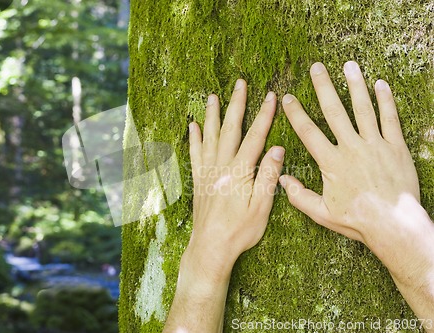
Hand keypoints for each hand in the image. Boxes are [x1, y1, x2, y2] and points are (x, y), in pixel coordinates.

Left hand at [186, 79, 284, 281]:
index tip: (271, 96)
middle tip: (240, 84)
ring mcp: (207, 172)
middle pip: (230, 129)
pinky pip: (194, 153)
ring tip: (213, 96)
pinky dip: (193, 138)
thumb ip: (269, 176)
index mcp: (240, 171)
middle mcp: (221, 166)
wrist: (210, 247)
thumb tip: (277, 148)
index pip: (255, 136)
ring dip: (212, 115)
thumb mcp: (261, 207)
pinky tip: (192, 126)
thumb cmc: (239, 231)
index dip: (264, 115)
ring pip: (209, 136)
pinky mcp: (198, 181)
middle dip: (237, 104)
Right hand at [280, 61, 419, 246]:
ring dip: (355, 85)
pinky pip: (390, 119)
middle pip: (334, 111)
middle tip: (316, 67)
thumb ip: (299, 196)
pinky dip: (386, 100)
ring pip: (363, 109)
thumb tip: (281, 179)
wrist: (395, 225)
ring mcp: (375, 145)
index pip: (308, 132)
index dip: (295, 113)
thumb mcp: (321, 213)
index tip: (287, 98)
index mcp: (331, 163)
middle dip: (323, 87)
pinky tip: (380, 84)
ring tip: (348, 65)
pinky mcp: (396, 147)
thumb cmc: (357, 221)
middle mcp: (352, 148)